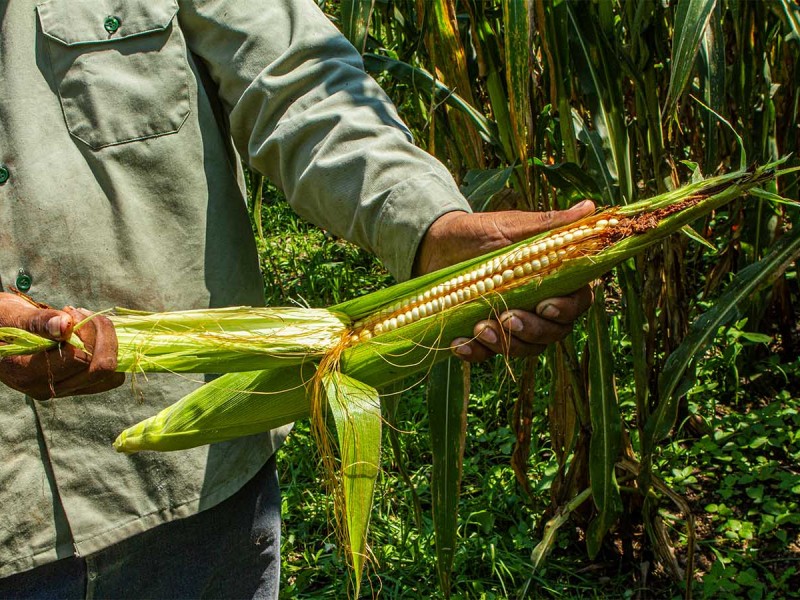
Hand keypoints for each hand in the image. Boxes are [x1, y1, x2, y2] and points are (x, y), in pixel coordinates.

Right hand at [0, 293, 123, 399]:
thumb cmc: (2, 322)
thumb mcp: (13, 315)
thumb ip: (39, 322)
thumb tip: (65, 325)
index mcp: (28, 374)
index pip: (77, 358)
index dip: (84, 331)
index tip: (69, 311)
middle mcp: (48, 388)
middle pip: (100, 370)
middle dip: (102, 335)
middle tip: (81, 314)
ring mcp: (64, 390)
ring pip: (110, 376)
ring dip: (107, 344)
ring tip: (85, 324)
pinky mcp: (76, 386)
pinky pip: (108, 377)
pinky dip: (107, 353)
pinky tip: (90, 335)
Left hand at [413, 201, 595, 361]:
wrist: (435, 244)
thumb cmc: (479, 232)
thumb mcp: (513, 226)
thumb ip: (550, 226)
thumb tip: (590, 208)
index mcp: (552, 279)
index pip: (578, 301)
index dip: (567, 309)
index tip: (545, 306)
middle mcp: (538, 306)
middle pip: (554, 332)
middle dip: (533, 330)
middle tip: (508, 319)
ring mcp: (512, 323)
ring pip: (525, 348)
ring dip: (506, 344)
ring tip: (480, 328)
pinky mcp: (485, 336)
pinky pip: (487, 355)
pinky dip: (475, 352)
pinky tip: (460, 343)